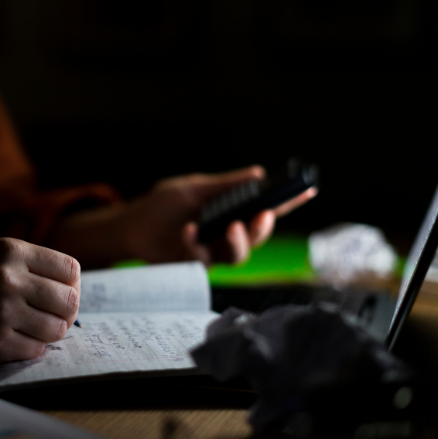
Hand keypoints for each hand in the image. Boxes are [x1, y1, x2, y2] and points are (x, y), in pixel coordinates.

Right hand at [0, 238, 79, 365]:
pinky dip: (25, 351)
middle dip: (63, 315)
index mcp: (9, 250)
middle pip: (69, 301)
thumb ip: (27, 270)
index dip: (69, 287)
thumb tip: (72, 294)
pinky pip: (34, 351)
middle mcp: (9, 277)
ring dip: (45, 335)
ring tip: (22, 331)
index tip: (58, 298)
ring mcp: (2, 311)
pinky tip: (5, 343)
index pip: (70, 270)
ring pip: (55, 329)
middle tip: (47, 320)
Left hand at [49, 166, 315, 267]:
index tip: (306, 191)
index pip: (263, 208)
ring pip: (238, 255)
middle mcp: (226, 234)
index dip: (286, 203)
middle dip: (263, 228)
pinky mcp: (194, 265)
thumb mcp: (194, 188)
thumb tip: (258, 174)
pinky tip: (187, 229)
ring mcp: (211, 252)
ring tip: (232, 226)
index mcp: (230, 212)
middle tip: (260, 215)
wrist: (131, 225)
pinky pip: (204, 258)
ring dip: (239, 241)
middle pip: (257, 236)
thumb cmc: (161, 205)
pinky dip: (197, 241)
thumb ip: (224, 185)